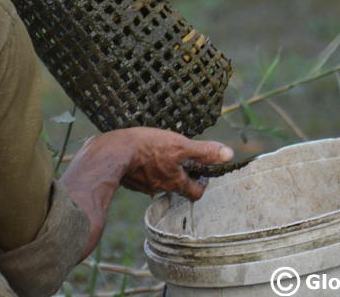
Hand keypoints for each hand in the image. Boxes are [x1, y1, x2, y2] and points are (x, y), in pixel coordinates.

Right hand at [115, 127, 233, 199]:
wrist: (110, 153)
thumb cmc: (146, 149)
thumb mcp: (179, 146)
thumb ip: (203, 152)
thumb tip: (228, 154)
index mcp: (175, 182)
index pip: (195, 193)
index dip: (201, 183)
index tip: (202, 171)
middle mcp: (159, 188)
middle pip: (176, 186)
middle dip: (180, 174)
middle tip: (180, 158)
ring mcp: (142, 185)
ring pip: (157, 180)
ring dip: (160, 169)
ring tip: (158, 153)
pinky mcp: (127, 178)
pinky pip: (140, 175)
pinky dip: (143, 167)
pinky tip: (139, 155)